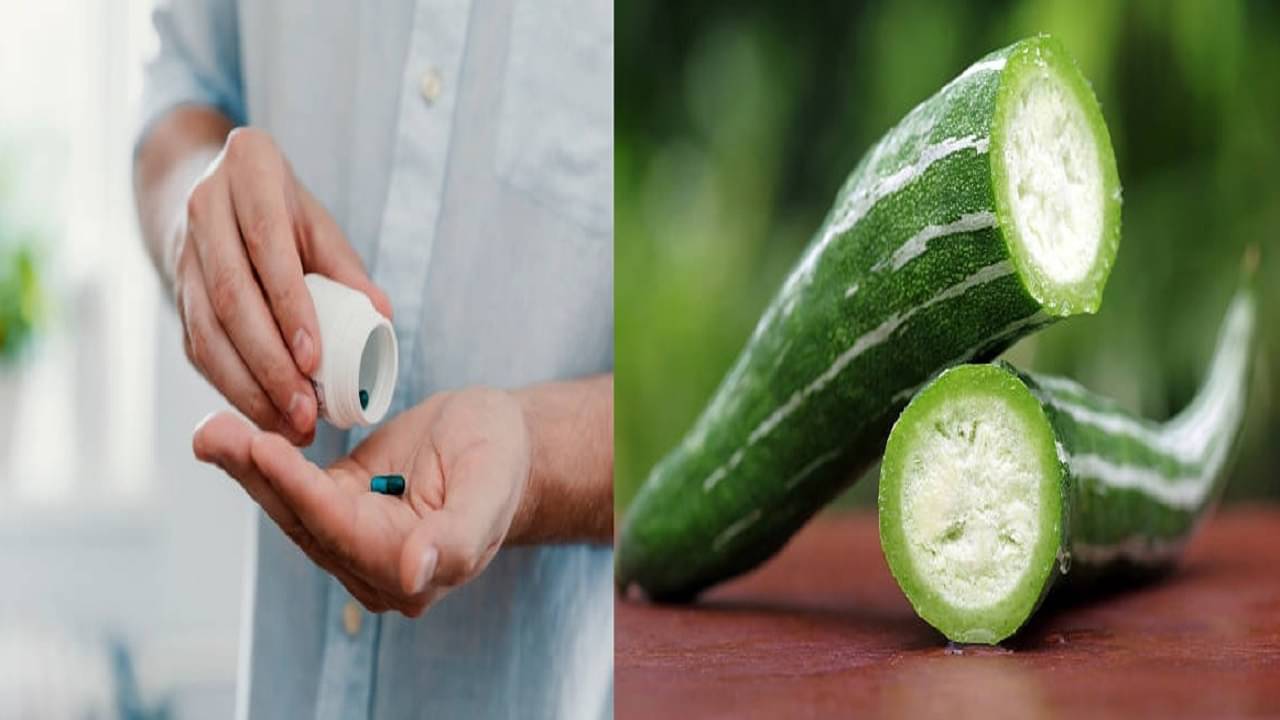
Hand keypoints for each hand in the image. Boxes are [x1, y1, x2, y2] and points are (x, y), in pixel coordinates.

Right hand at [172, 127, 391, 443]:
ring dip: (248, 386)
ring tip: (288, 424)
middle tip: (305, 410)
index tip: (314, 358)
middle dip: (269, 363)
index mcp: (250, 169)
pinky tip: (263, 413)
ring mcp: (182, 252)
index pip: (266, 246)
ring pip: (206, 330)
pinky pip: (198, 347)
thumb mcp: (319, 222)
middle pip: (231, 297)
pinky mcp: (175, 294)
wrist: (219, 191)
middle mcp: (205, 206)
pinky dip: (231, 386)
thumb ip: (348, 268)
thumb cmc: (286, 210)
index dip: (289, 307)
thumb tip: (383, 316)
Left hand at [193, 387, 532, 615]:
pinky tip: (230, 432)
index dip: (300, 490)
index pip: (341, 530)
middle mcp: (374, 568)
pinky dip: (262, 459)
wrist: (503, 443)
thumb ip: (457, 537)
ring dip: (247, 465)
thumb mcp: (488, 488)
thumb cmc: (503, 461)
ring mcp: (354, 541)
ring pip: (290, 505)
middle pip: (303, 521)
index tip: (262, 447)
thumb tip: (415, 575)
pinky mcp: (340, 508)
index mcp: (412, 570)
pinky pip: (294, 487)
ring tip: (209, 426)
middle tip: (212, 430)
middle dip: (257, 474)